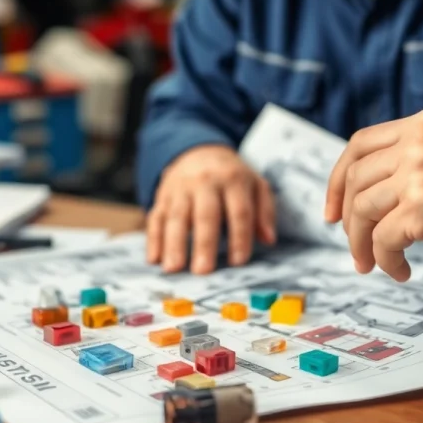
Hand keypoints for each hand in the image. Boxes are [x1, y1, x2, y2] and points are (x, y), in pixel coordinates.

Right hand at [147, 145, 275, 273]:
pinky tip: (154, 258)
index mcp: (232, 179)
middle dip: (203, 243)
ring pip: (176, 217)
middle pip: (205, 214)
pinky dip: (153, 239)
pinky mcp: (162, 197)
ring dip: (173, 244)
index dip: (239, 236)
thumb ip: (265, 212)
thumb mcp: (256, 185)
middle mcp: (205, 182)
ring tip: (174, 268)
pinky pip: (156, 217)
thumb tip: (269, 239)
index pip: (238, 210)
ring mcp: (180, 189)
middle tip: (203, 271)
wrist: (198, 152)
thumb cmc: (231, 176)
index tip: (238, 261)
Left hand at [324, 98, 422, 281]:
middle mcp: (416, 141)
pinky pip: (383, 240)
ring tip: (374, 264)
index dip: (341, 176)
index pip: (362, 144)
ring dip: (361, 244)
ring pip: (362, 211)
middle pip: (354, 178)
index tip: (336, 205)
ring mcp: (416, 172)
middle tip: (351, 242)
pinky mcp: (420, 208)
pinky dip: (385, 260)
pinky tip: (402, 271)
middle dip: (345, 214)